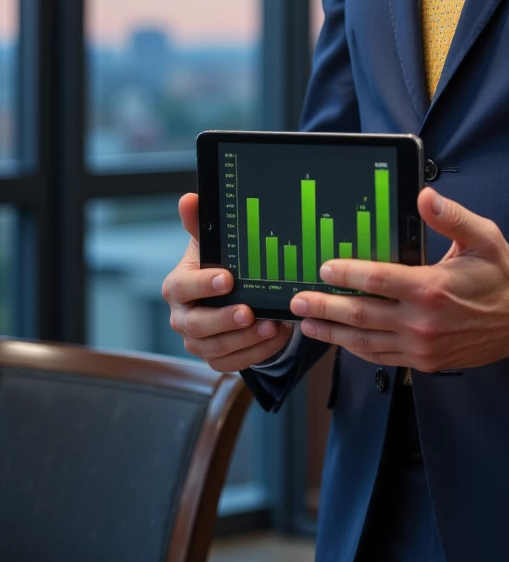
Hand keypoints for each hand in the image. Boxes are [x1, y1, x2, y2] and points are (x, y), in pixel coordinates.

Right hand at [163, 194, 294, 371]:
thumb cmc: (216, 265)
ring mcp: (197, 342)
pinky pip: (234, 363)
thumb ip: (199, 223)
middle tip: (249, 311)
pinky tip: (278, 335)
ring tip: (273, 325)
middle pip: (197, 326)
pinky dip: (257, 351)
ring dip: (247, 339)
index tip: (227, 278)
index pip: (182, 288)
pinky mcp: (216, 359)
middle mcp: (182, 318)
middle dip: (225, 320)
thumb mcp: (210, 243)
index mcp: (177, 287)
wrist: (225, 295)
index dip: (203, 284)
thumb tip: (190, 198)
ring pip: (217, 349)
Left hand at [289, 188, 508, 371]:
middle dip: (325, 306)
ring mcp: (422, 346)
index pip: (378, 280)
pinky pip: (382, 357)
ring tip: (306, 324)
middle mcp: (422, 321)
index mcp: (432, 287)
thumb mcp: (484, 236)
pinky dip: (357, 350)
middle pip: (362, 314)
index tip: (324, 267)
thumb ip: (451, 217)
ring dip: (333, 332)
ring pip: (366, 342)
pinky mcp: (425, 361)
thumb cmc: (501, 274)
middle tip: (298, 300)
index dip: (347, 273)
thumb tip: (425, 196)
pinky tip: (340, 341)